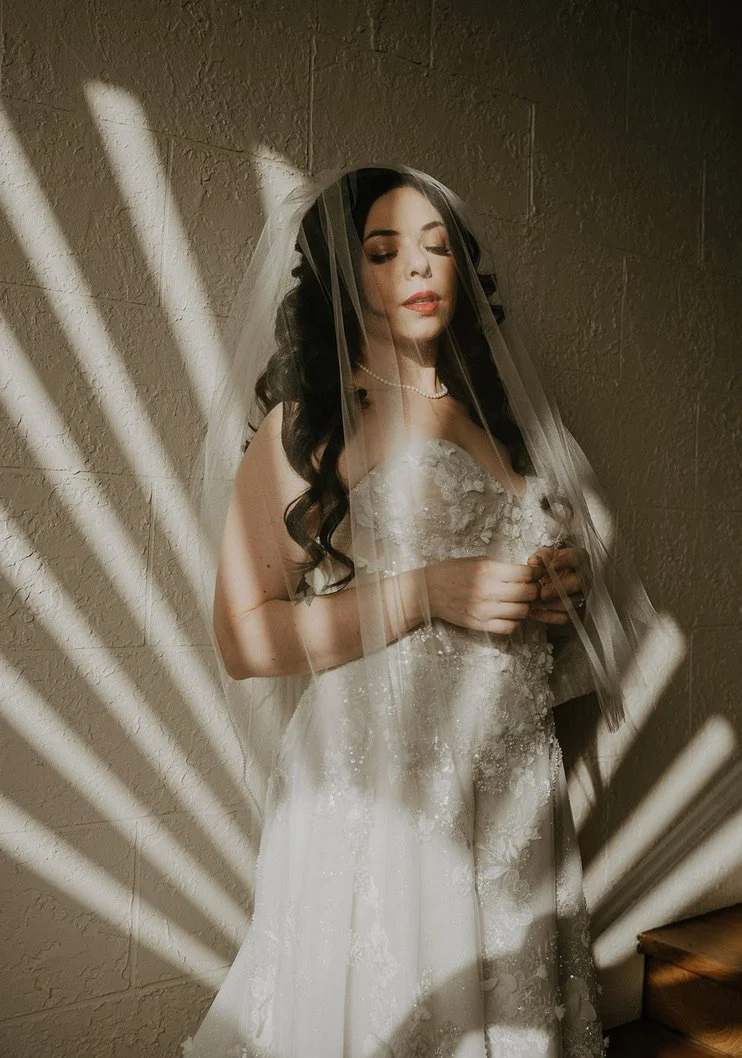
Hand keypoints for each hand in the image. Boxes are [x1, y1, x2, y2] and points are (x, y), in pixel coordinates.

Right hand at [424, 556, 541, 635]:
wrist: (429, 591)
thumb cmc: (452, 572)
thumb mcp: (477, 561)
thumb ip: (501, 568)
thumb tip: (525, 573)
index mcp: (489, 571)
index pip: (526, 574)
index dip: (536, 573)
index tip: (535, 574)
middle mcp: (489, 591)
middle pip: (528, 594)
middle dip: (534, 590)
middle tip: (530, 588)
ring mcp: (485, 611)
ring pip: (522, 612)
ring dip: (525, 607)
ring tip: (518, 602)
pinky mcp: (480, 625)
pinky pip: (509, 627)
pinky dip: (514, 621)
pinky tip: (508, 614)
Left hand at [526, 545, 589, 625]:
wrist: (552, 576)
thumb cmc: (550, 562)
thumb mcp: (544, 555)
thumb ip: (539, 557)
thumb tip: (533, 562)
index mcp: (579, 559)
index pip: (576, 559)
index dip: (564, 562)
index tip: (551, 566)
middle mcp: (583, 577)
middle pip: (577, 583)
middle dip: (558, 589)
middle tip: (542, 592)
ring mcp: (580, 594)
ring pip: (571, 602)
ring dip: (551, 604)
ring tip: (534, 603)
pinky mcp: (574, 609)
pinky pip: (564, 616)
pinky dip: (547, 616)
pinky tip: (533, 612)